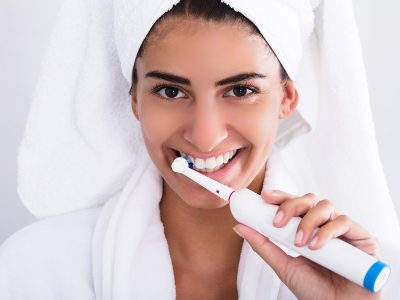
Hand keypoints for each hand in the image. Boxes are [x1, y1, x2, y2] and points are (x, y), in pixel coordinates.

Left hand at [233, 190, 381, 299]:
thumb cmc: (313, 291)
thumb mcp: (283, 266)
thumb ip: (263, 246)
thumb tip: (239, 226)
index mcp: (307, 228)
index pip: (294, 205)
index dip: (280, 196)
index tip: (264, 196)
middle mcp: (325, 225)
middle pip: (308, 200)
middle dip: (291, 206)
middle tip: (278, 222)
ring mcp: (343, 230)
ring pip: (325, 206)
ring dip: (308, 221)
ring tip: (300, 243)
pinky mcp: (362, 238)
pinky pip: (344, 222)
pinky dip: (328, 231)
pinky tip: (317, 247)